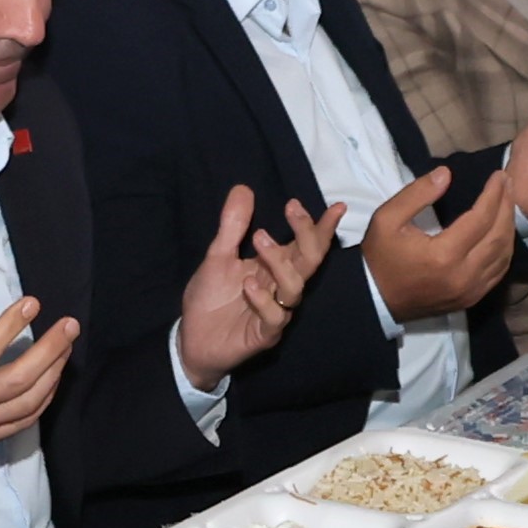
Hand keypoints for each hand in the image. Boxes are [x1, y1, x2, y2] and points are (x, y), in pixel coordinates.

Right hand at [0, 281, 73, 475]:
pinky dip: (44, 400)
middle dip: (49, 350)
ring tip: (68, 344)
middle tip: (70, 324)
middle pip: (17, 379)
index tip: (32, 304)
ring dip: (53, 372)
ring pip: (26, 402)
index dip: (10, 327)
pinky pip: (22, 422)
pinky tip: (54, 379)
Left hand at [177, 183, 337, 385]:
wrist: (192, 339)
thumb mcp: (217, 256)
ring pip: (294, 286)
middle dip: (307, 234)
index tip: (335, 206)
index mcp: (275, 267)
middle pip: (308, 261)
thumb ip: (232, 226)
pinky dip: (263, 299)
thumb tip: (243, 188)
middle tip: (292, 208)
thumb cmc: (210, 299)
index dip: (320, 226)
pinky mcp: (264, 334)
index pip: (305, 245)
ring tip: (259, 239)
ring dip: (280, 261)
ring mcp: (276, 312)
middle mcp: (281, 287)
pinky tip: (248, 284)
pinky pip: (275, 317)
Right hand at [360, 160, 512, 318]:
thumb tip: (447, 173)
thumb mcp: (387, 218)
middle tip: (509, 183)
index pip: (481, 218)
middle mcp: (463, 275)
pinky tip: (502, 232)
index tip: (499, 175)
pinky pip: (498, 272)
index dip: (494, 194)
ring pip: (503, 255)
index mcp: (443, 255)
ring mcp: (470, 291)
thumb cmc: (380, 256)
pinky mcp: (471, 299)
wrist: (375, 299)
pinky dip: (505, 250)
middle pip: (498, 236)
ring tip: (508, 203)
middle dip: (507, 206)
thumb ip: (418, 193)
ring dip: (509, 227)